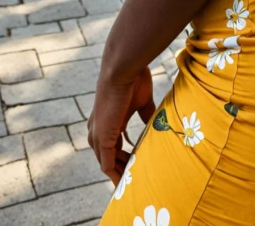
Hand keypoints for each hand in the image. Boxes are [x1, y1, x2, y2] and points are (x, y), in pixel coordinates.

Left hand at [87, 65, 155, 183]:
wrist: (122, 69)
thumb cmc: (134, 79)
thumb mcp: (142, 101)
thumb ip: (146, 115)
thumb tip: (156, 123)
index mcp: (107, 120)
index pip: (112, 145)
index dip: (123, 157)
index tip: (136, 166)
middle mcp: (98, 130)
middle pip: (108, 158)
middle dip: (121, 169)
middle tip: (136, 182)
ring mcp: (98, 135)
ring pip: (107, 163)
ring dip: (120, 174)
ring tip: (133, 185)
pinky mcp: (101, 139)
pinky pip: (108, 165)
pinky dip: (116, 175)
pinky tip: (127, 183)